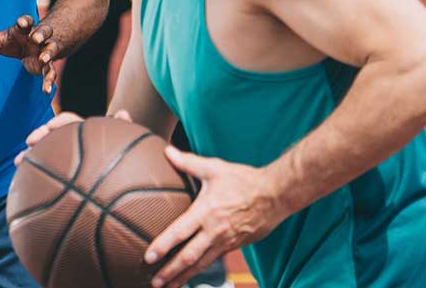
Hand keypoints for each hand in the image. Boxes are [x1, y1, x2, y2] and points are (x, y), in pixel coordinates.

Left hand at [0, 15, 61, 91]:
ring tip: (44, 59)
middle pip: (44, 31)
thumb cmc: (13, 40)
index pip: (27, 21)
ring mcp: (45, 50)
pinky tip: (46, 90)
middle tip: (35, 38)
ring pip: (51, 49)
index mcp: (25, 28)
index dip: (25, 21)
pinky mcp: (47, 65)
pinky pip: (51, 71)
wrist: (31, 47)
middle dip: (41, 34)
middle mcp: (38, 37)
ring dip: (48, 53)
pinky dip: (49, 81)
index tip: (22, 23)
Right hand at [14, 109, 132, 164]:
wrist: (118, 187)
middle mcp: (71, 141)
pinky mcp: (56, 171)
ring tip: (18, 162)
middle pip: (50, 134)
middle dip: (39, 135)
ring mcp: (62, 155)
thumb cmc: (123, 164)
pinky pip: (41, 168)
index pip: (68, 120)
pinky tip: (21, 175)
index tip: (50, 127)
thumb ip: (122, 130)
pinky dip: (29, 169)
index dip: (58, 122)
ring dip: (29, 153)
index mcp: (85, 132)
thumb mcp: (123, 145)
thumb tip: (123, 112)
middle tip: (30, 141)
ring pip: (42, 151)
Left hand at [145, 147, 287, 287]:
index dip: (163, 246)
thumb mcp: (215, 168)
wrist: (276, 194)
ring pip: (202, 264)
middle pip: (188, 257)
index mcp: (206, 212)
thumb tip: (168, 151)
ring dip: (184, 277)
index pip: (180, 232)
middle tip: (154, 282)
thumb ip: (188, 162)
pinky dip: (201, 269)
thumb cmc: (244, 180)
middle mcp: (215, 231)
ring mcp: (226, 241)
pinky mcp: (235, 245)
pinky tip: (192, 275)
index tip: (149, 257)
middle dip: (170, 272)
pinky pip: (215, 260)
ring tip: (169, 287)